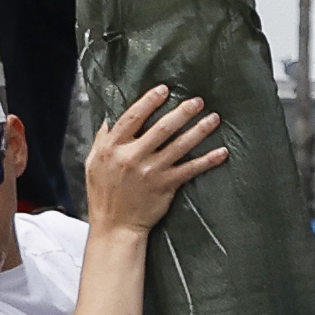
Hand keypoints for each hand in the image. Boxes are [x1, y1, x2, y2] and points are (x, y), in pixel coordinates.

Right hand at [83, 86, 226, 238]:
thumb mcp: (93, 162)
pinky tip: (221, 152)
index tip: (164, 89)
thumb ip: (103, 139)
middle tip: (198, 101)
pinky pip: (190, 169)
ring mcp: (151, 171)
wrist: (115, 225)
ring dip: (199, 131)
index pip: (132, 118)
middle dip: (182, 112)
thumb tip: (110, 119)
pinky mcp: (166, 185)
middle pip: (162, 128)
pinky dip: (207, 160)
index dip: (149, 101)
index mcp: (112, 148)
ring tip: (214, 119)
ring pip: (180, 146)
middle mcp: (132, 157)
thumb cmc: (103, 193)